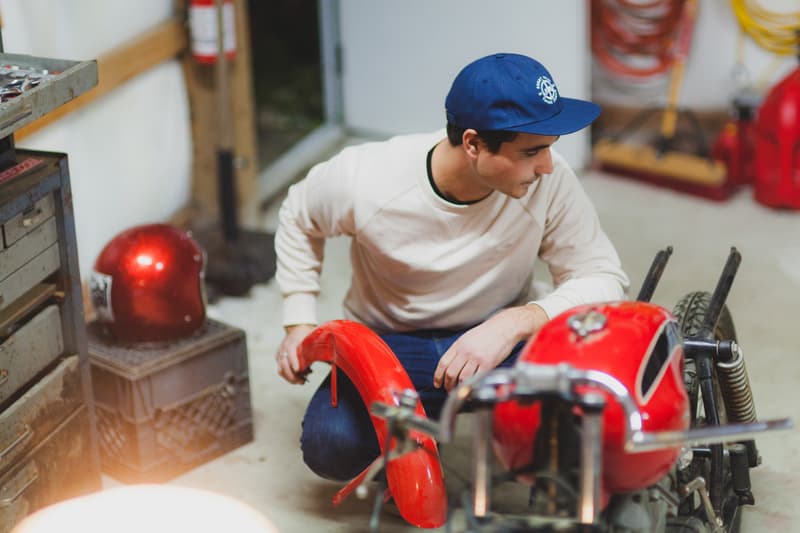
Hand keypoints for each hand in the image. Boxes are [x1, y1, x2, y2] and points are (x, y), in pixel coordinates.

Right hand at [276, 324, 316, 383]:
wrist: (297, 328)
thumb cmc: (307, 334)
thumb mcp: (313, 339)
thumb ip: (318, 349)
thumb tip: (330, 360)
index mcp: (293, 341)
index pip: (290, 351)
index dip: (293, 361)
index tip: (298, 370)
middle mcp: (284, 347)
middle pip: (283, 364)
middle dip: (292, 376)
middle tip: (302, 382)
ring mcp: (280, 353)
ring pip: (281, 369)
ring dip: (290, 378)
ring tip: (301, 381)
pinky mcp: (279, 358)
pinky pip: (281, 369)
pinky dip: (289, 375)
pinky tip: (300, 376)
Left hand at [433, 304, 547, 390]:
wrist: (504, 327)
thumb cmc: (487, 333)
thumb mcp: (467, 338)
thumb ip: (458, 351)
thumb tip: (449, 366)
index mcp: (459, 345)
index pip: (443, 363)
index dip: (438, 376)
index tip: (437, 383)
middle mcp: (466, 351)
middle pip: (451, 373)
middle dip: (447, 384)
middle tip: (448, 390)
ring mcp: (477, 358)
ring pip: (462, 378)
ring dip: (458, 387)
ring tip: (458, 391)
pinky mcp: (488, 364)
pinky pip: (477, 379)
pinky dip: (472, 387)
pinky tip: (471, 390)